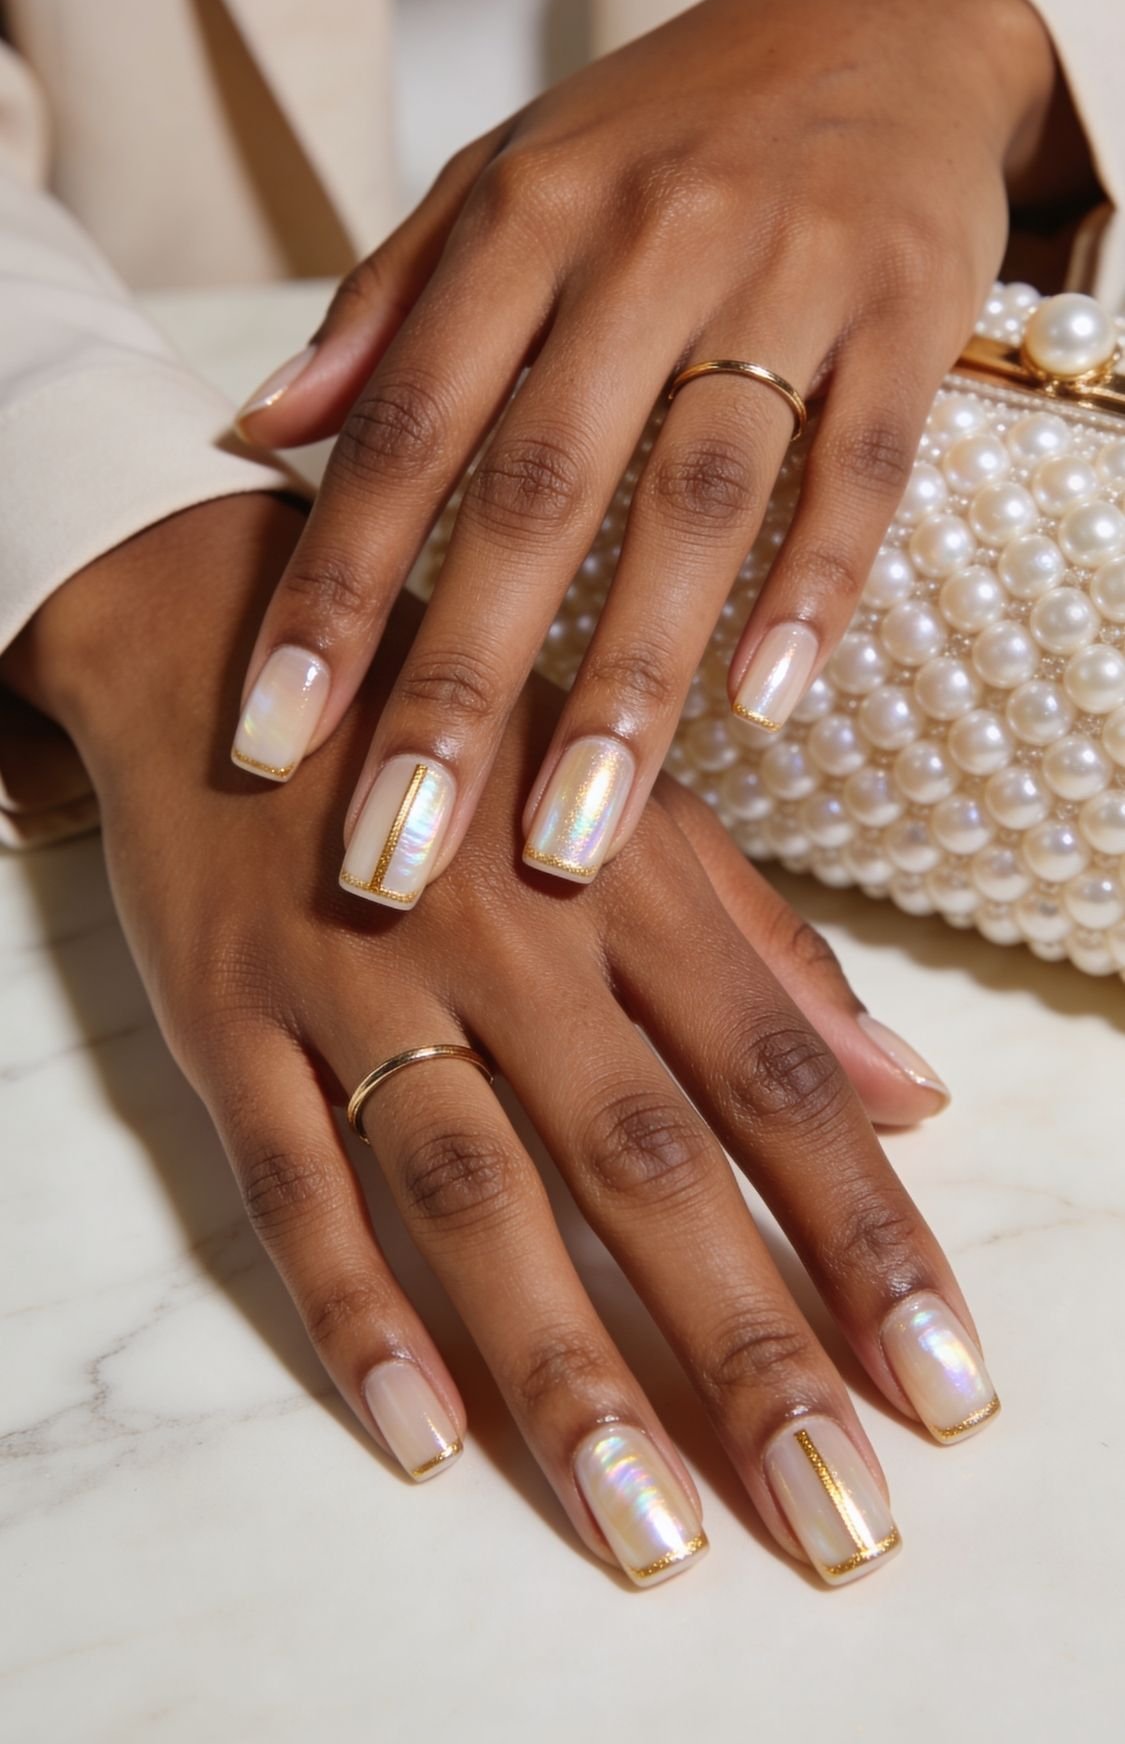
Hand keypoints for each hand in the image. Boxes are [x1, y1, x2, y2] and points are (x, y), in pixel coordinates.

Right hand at [6, 495, 994, 1590]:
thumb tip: (915, 1088)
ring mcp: (357, 979)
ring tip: (650, 1527)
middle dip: (747, 1343)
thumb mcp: (627, 807)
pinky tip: (427, 1431)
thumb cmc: (463, 742)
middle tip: (832, 1511)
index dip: (866, 1235)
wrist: (227, 635)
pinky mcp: (229, 1021)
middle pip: (645, 1157)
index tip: (943, 1383)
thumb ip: (767, 951)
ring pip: (474, 1189)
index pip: (774, 1078)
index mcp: (623, 878)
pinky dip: (352, 1304)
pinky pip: (289, 1180)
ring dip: (565, 1363)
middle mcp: (506, 935)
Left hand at [232, 0, 1065, 901]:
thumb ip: (386, 305)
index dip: (332, 588)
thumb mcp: (504, 176)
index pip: (406, 429)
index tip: (273, 735)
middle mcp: (643, 246)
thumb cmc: (663, 126)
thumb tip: (261, 427)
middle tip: (400, 847)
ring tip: (570, 833)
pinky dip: (815, 586)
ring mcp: (785, 277)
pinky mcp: (908, 313)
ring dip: (630, 676)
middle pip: (535, 491)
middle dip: (458, 683)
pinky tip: (763, 707)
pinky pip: (862, 466)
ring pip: (695, 498)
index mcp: (524, 222)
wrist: (874, 16)